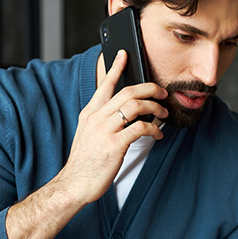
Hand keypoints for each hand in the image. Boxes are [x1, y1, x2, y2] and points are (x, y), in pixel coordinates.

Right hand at [5, 50, 166, 238]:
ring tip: (163, 115)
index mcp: (89, 114)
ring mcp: (105, 130)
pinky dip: (153, 129)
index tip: (124, 55)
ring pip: (135, 106)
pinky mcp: (115, 145)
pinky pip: (140, 128)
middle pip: (127, 92)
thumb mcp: (88, 135)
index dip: (115, 68)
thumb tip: (122, 114)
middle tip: (162, 92)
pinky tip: (157, 135)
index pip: (104, 85)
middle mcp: (96, 118)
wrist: (74, 184)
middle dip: (149, 88)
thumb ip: (102, 121)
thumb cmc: (84, 163)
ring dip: (155, 108)